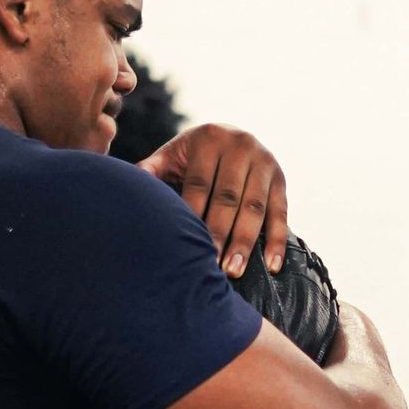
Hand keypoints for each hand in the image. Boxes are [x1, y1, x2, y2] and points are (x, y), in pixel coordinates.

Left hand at [141, 125, 287, 278]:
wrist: (229, 138)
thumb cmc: (192, 157)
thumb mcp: (172, 156)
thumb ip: (151, 170)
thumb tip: (128, 184)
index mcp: (208, 138)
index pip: (198, 183)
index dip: (191, 215)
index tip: (183, 245)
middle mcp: (240, 144)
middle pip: (227, 198)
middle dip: (218, 233)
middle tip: (209, 265)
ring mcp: (264, 161)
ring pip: (254, 208)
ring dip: (245, 242)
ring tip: (233, 271)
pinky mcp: (281, 178)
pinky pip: (281, 213)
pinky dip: (278, 241)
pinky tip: (272, 265)